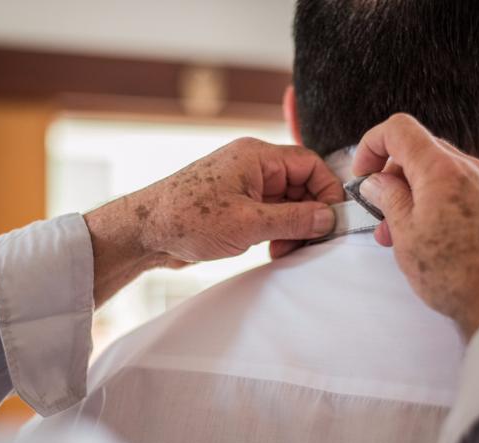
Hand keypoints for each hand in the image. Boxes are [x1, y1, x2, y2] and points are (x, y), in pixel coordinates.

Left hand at [84, 137, 343, 305]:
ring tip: (283, 250)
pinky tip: (272, 250)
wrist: (144, 233)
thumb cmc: (188, 218)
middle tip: (308, 243)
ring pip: (286, 203)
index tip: (333, 221)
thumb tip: (329, 218)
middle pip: (300, 185)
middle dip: (308, 215)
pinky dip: (276, 232)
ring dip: (292, 228)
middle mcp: (252, 166)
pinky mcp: (235, 205)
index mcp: (257, 157)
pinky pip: (269, 215)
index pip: (309, 165)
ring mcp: (243, 186)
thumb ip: (294, 219)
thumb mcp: (248, 223)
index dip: (326, 192)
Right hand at [353, 114, 478, 339]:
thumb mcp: (406, 234)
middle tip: (380, 211)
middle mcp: (471, 168)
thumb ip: (388, 199)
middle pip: (421, 150)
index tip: (363, 172)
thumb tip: (378, 181)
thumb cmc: (459, 273)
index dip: (372, 145)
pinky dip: (439, 202)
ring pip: (442, 173)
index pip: (399, 130)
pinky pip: (462, 190)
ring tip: (403, 233)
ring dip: (415, 193)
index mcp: (441, 169)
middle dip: (393, 176)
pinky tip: (433, 236)